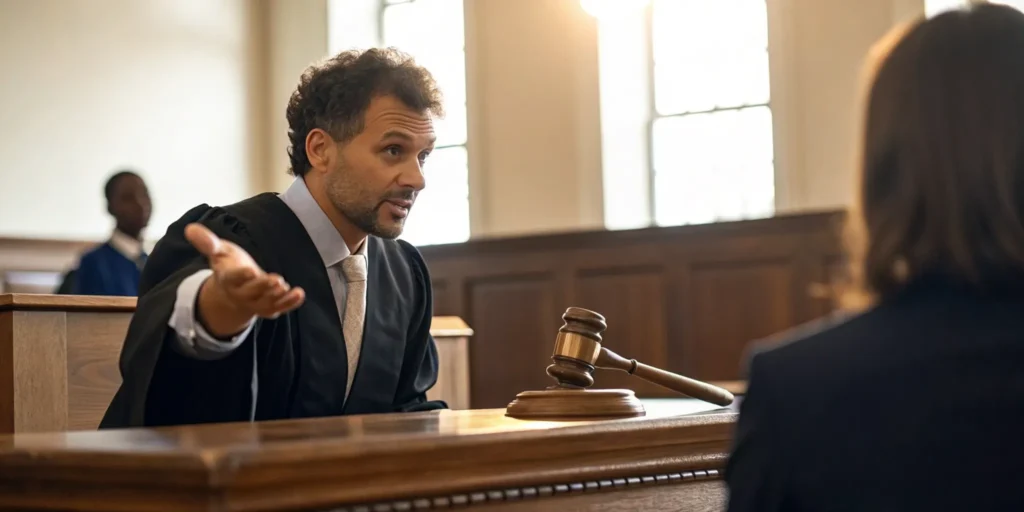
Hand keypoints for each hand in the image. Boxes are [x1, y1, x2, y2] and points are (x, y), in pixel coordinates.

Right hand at [185, 223, 304, 336]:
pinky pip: (279, 308)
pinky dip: (290, 303)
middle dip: (263, 287)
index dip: (240, 275)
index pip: (232, 278)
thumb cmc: (228, 264)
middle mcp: (240, 293)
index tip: (249, 269)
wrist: (235, 288)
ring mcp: (255, 302)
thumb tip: (190, 228)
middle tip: (276, 280)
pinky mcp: (268, 307)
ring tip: (286, 288)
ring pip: (265, 303)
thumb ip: (208, 242)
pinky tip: (300, 294)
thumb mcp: (218, 251)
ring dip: (277, 297)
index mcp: (227, 278)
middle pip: (251, 292)